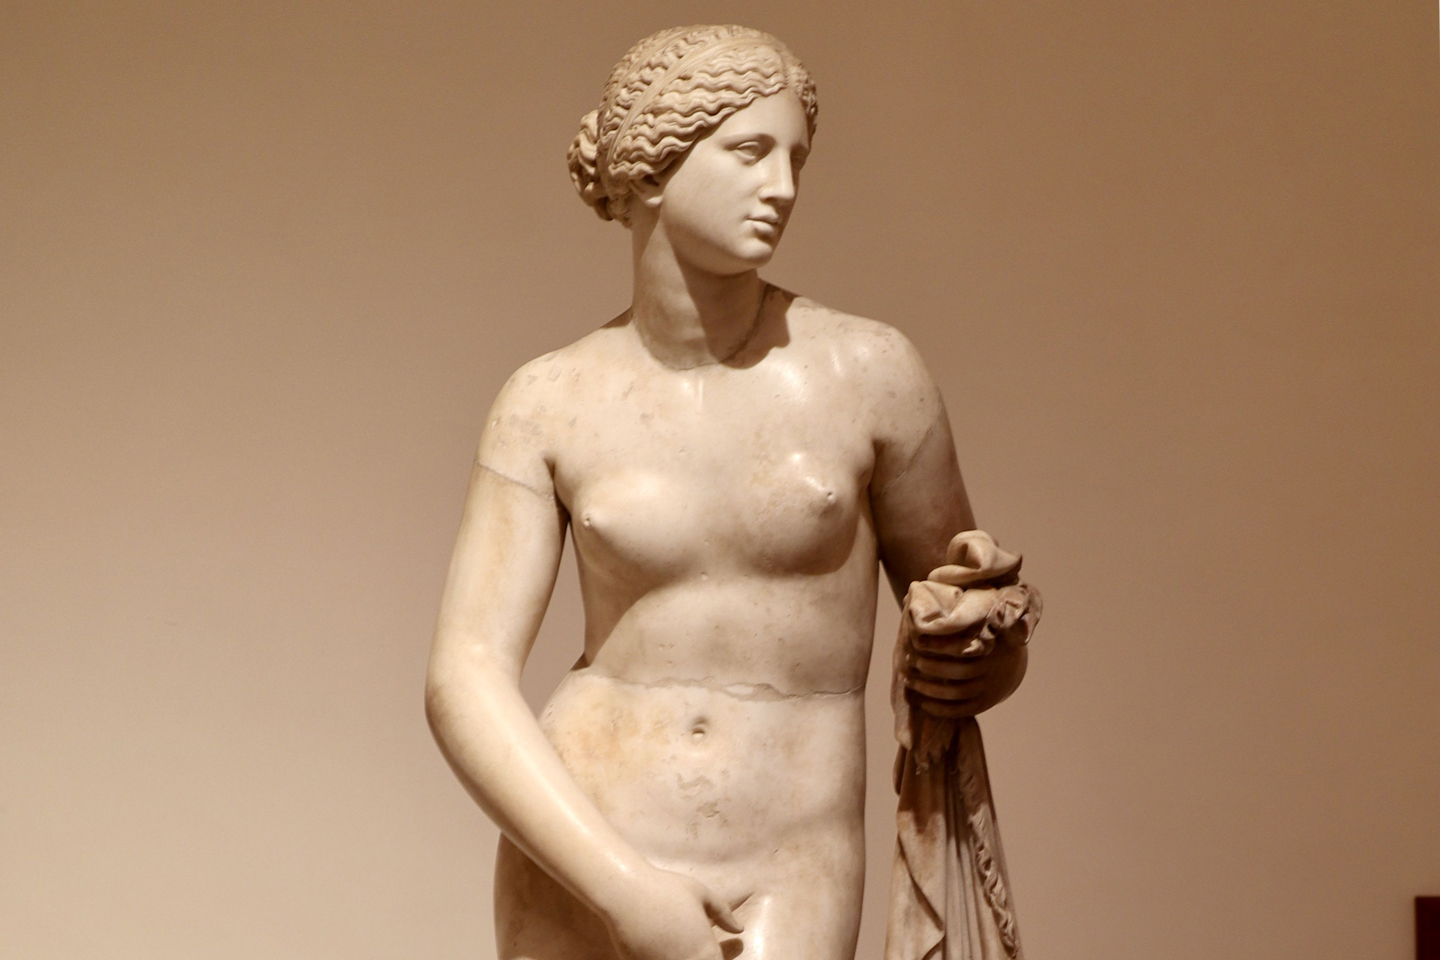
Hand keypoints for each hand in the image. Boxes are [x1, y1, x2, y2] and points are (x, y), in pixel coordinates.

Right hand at [601, 865, 742, 959]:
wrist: (626, 893)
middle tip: (688, 942)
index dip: (718, 959)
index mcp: (706, 952)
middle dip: (699, 959)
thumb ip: (723, 914)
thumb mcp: (702, 894)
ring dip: (680, 959)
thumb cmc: (666, 889)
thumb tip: (738, 929)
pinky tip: (658, 949)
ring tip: (673, 943)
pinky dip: (660, 959)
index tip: (714, 952)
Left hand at [903, 615, 1027, 717]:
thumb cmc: (986, 635)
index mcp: (990, 647)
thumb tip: (922, 590)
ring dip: (928, 689)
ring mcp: (988, 689)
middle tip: (909, 660)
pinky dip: (936, 708)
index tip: (917, 640)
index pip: (963, 648)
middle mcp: (991, 670)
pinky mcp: (982, 704)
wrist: (1012, 663)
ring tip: (907, 679)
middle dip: (929, 667)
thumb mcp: (984, 618)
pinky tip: (918, 700)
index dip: (938, 645)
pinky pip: (958, 710)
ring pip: (955, 694)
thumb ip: (960, 608)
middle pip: (958, 672)